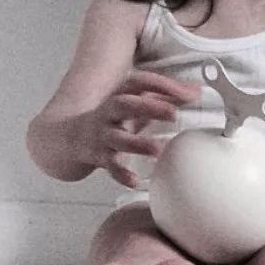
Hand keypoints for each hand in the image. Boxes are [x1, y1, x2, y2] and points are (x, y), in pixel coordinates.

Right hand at [76, 71, 199, 186]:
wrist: (70, 137)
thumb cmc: (112, 119)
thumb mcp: (137, 103)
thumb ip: (165, 96)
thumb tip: (195, 90)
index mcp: (121, 95)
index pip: (140, 83)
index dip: (163, 86)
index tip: (187, 94)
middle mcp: (109, 113)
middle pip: (125, 105)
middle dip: (149, 107)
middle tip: (173, 113)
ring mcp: (102, 135)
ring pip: (117, 138)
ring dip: (138, 144)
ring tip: (158, 149)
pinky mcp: (98, 156)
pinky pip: (109, 166)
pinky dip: (121, 174)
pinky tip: (134, 181)